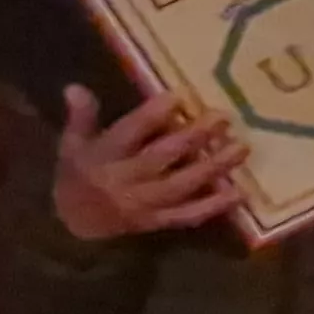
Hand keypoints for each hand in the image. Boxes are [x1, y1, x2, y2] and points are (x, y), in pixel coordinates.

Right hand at [52, 86, 244, 239]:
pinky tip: (238, 193)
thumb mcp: (71, 145)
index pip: (129, 133)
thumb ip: (81, 117)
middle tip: (223, 118)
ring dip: (213, 167)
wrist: (73, 226)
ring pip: (182, 184)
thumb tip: (75, 87)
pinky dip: (213, 206)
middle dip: (194, 136)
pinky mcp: (157, 221)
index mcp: (103, 157)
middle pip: (162, 156)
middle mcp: (124, 180)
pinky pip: (187, 215)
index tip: (179, 96)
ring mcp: (143, 204)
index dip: (153, 114)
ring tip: (241, 148)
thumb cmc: (76, 177)